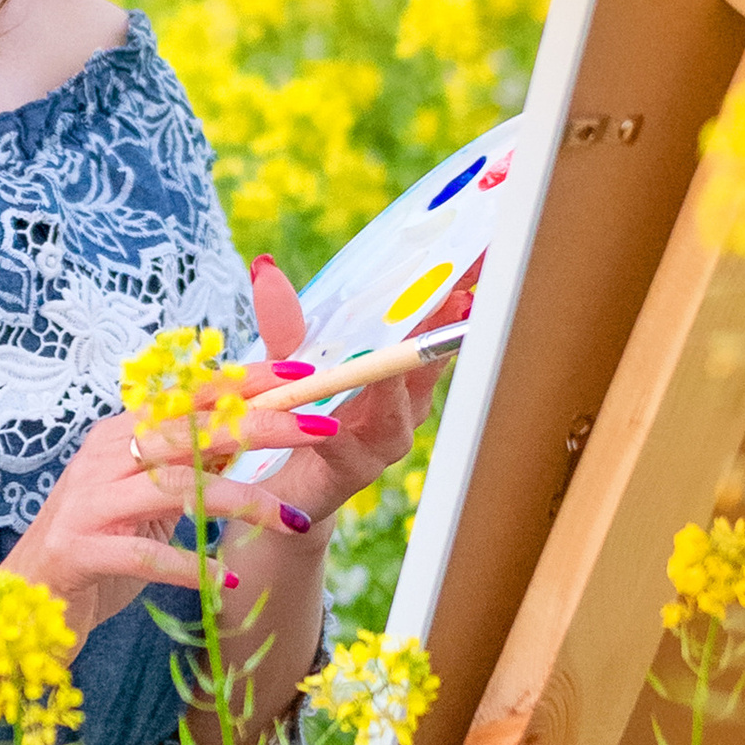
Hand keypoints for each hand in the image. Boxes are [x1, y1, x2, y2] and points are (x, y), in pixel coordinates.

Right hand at [7, 405, 295, 642]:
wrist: (26, 603)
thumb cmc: (96, 549)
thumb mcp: (146, 499)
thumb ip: (189, 466)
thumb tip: (251, 432)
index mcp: (121, 435)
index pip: (191, 394)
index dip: (248, 380)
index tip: (305, 372)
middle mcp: (103, 457)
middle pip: (190, 430)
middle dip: (262, 426)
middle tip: (320, 427)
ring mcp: (88, 501)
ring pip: (176, 487)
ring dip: (243, 503)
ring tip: (294, 521)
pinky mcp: (79, 549)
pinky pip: (148, 554)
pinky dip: (194, 567)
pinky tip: (229, 581)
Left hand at [244, 255, 438, 531]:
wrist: (274, 491)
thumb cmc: (297, 418)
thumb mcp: (285, 363)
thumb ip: (284, 323)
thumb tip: (265, 268)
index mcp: (395, 367)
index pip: (430, 321)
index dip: (457, 289)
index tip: (478, 253)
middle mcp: (401, 402)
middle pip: (430, 360)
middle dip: (445, 328)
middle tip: (458, 297)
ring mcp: (382, 439)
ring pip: (399, 408)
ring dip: (398, 382)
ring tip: (396, 360)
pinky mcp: (351, 473)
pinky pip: (350, 451)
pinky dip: (340, 435)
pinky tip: (331, 424)